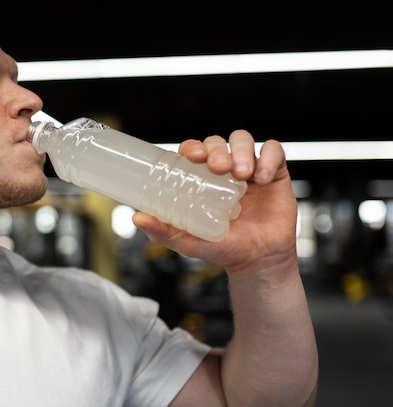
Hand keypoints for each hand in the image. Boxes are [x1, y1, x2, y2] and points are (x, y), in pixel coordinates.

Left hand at [133, 130, 296, 274]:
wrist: (258, 260)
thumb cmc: (222, 248)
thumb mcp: (188, 242)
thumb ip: (163, 231)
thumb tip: (137, 218)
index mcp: (202, 179)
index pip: (194, 151)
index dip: (192, 147)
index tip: (193, 156)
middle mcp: (224, 169)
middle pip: (218, 142)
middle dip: (217, 149)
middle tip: (218, 167)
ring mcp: (249, 168)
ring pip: (244, 140)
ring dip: (241, 150)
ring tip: (241, 174)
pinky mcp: (275, 173)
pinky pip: (274, 151)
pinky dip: (268, 158)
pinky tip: (263, 178)